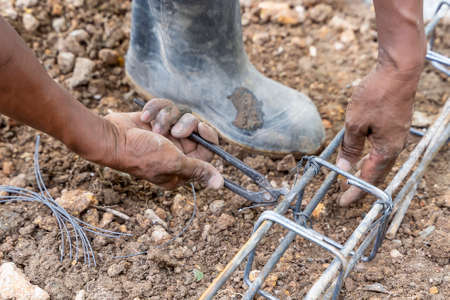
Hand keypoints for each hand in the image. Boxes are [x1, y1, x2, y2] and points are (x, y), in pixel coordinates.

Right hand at [100, 99, 222, 188]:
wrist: (111, 137)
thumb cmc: (141, 154)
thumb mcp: (174, 162)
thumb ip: (198, 169)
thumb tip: (220, 185)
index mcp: (183, 168)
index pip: (209, 150)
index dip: (207, 136)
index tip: (201, 128)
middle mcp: (176, 151)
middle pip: (197, 129)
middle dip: (185, 124)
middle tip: (174, 131)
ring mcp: (166, 135)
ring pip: (181, 114)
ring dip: (167, 117)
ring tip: (153, 126)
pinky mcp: (156, 120)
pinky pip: (166, 106)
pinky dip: (156, 109)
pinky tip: (145, 117)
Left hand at [336, 65, 420, 205]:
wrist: (399, 71)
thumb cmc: (377, 95)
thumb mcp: (355, 122)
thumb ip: (350, 147)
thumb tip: (343, 167)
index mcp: (386, 149)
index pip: (369, 179)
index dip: (355, 192)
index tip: (342, 202)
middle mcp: (395, 146)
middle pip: (376, 173)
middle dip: (360, 185)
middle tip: (344, 194)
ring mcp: (398, 136)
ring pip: (380, 161)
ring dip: (365, 172)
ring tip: (351, 179)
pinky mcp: (396, 127)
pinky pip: (382, 149)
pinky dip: (371, 158)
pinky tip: (362, 156)